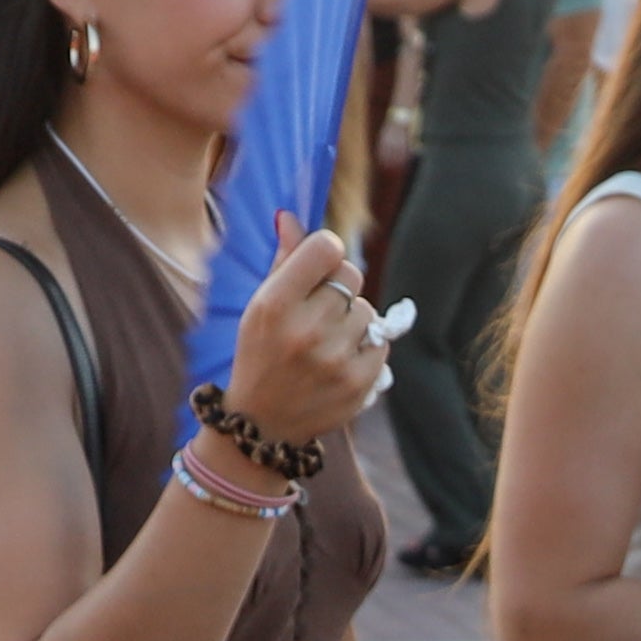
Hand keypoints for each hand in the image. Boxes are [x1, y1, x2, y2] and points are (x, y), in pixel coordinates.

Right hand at [226, 224, 388, 447]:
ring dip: (352, 319)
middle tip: (320, 310)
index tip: (319, 266)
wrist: (263, 424)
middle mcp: (305, 330)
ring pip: (368, 309)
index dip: (326, 252)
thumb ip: (282, 261)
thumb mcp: (259, 307)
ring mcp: (334, 359)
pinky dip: (365, 346)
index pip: (326, 247)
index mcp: (274, 305)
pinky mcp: (358, 382)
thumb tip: (291, 216)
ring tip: (327, 341)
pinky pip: (381, 341)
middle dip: (339, 287)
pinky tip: (340, 359)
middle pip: (351, 275)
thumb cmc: (260, 355)